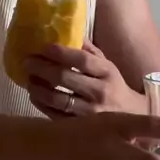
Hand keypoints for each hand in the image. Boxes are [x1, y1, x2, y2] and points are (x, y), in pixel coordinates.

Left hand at [26, 39, 144, 117]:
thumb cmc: (114, 87)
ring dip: (38, 88)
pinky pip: (56, 116)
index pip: (81, 60)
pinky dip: (41, 104)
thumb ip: (88, 50)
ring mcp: (90, 113)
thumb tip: (66, 31)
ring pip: (58, 99)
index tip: (43, 47)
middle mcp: (100, 91)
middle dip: (42, 68)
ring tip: (28, 79)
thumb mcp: (107, 66)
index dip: (60, 52)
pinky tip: (34, 96)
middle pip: (65, 78)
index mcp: (107, 72)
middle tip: (27, 62)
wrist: (132, 118)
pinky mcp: (81, 128)